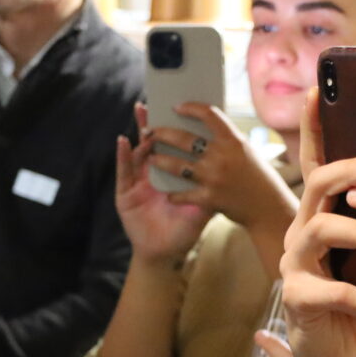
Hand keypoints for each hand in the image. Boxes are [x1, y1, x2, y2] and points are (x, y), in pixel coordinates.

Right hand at [115, 103, 211, 264]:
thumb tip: (233, 169)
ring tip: (144, 116)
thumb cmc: (184, 231)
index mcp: (175, 173)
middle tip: (159, 103)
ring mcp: (139, 181)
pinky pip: (123, 171)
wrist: (165, 254)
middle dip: (157, 123)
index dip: (178, 128)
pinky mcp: (126, 192)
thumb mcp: (204, 208)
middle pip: (156, 143)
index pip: (176, 146)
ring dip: (142, 134)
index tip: (183, 108)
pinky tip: (123, 141)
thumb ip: (213, 189)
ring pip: (138, 151)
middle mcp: (155, 172)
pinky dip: (122, 155)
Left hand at [149, 103, 296, 231]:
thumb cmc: (257, 177)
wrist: (268, 208)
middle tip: (151, 132)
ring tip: (151, 158)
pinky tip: (168, 193)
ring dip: (160, 161)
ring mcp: (214, 177)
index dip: (190, 108)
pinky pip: (182, 193)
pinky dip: (173, 194)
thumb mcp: (245, 152)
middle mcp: (222, 156)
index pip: (208, 114)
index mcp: (233, 141)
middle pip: (184, 138)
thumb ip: (226, 140)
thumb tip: (201, 125)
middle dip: (162, 134)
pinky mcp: (209, 198)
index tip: (177, 107)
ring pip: (176, 166)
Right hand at [280, 89, 355, 356]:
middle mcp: (303, 230)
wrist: (342, 353)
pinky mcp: (296, 298)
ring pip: (321, 228)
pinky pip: (331, 289)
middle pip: (316, 182)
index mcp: (324, 213)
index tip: (317, 88)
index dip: (315, 126)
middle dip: (349, 170)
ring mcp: (294, 263)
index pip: (318, 161)